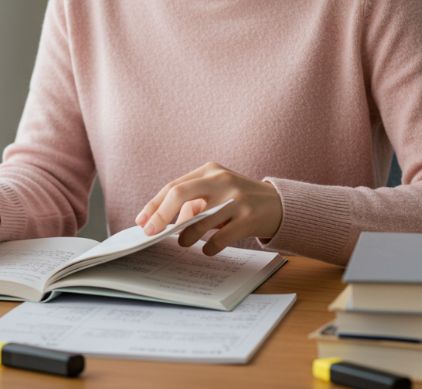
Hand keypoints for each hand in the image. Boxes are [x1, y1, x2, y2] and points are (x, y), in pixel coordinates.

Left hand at [135, 162, 282, 255]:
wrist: (279, 204)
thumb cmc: (240, 199)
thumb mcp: (217, 192)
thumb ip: (194, 203)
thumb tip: (168, 223)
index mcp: (210, 171)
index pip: (174, 186)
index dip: (154, 205)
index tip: (142, 221)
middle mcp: (221, 180)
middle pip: (180, 194)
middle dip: (160, 215)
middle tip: (150, 232)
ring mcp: (236, 198)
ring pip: (199, 220)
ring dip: (186, 236)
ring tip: (184, 242)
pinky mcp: (249, 218)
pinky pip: (219, 238)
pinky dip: (208, 248)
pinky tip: (207, 249)